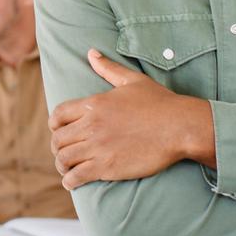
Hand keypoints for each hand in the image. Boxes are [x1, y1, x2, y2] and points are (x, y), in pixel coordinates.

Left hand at [50, 48, 215, 189]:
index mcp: (94, 104)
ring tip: (67, 169)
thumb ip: (108, 68)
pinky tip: (72, 182)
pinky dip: (70, 181)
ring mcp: (98, 147)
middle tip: (64, 153)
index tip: (58, 131)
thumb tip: (91, 53)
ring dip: (62, 165)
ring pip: (63, 158)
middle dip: (57, 147)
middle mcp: (91, 125)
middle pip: (58, 138)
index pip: (58, 115)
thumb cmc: (160, 102)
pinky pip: (76, 176)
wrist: (180, 127)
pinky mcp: (107, 166)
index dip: (54, 125)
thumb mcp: (132, 80)